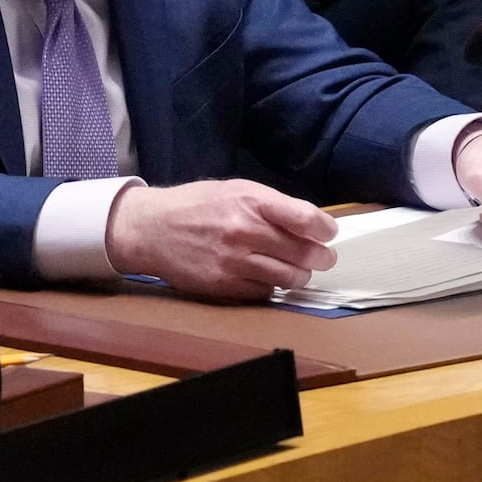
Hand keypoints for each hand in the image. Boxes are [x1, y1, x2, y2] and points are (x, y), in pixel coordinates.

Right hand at [105, 180, 337, 299]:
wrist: (152, 229)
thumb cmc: (198, 205)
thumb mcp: (236, 190)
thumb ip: (273, 205)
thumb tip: (311, 223)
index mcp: (250, 201)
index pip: (304, 218)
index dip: (325, 229)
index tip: (329, 233)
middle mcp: (243, 231)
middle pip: (302, 252)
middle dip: (321, 257)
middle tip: (324, 258)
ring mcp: (233, 261)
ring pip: (288, 277)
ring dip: (301, 276)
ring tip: (301, 271)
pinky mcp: (223, 286)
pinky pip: (264, 292)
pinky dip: (273, 286)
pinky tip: (270, 277)